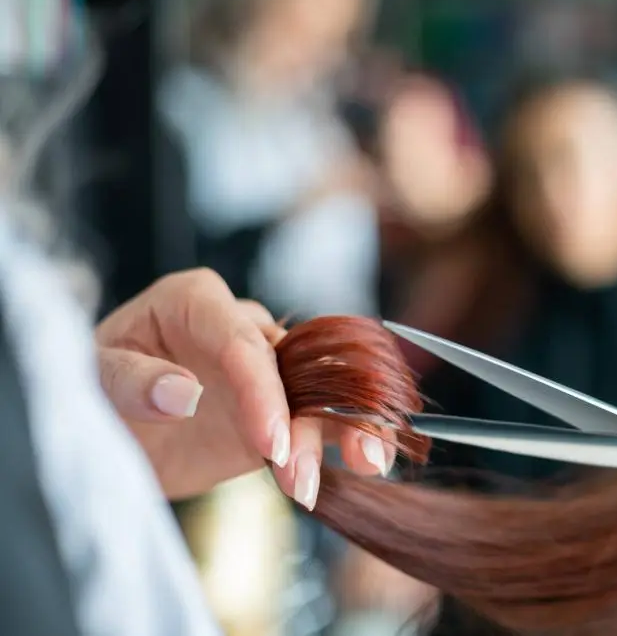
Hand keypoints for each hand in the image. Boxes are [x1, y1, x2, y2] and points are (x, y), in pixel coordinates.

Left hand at [94, 269, 395, 505]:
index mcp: (195, 301)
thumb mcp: (92, 379)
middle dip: (306, 417)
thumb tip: (183, 393)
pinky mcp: (281, 410)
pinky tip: (371, 461)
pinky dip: (349, 438)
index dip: (261, 388)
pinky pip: (324, 419)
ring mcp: (266, 370)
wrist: (104, 432)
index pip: (241, 339)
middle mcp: (241, 328)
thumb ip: (133, 381)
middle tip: (298, 472)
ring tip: (367, 464)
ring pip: (320, 390)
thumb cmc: (89, 389)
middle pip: (293, 363)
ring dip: (345, 427)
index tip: (267, 440)